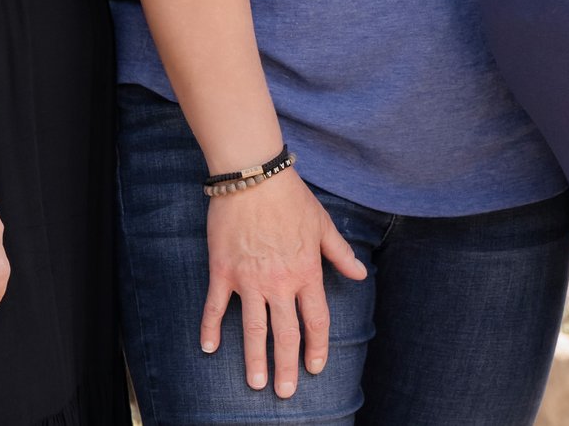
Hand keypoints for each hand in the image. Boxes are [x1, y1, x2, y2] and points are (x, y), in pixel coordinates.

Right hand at [203, 170, 366, 398]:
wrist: (253, 176)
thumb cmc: (291, 198)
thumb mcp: (322, 225)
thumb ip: (340, 254)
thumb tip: (359, 274)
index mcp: (306, 272)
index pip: (315, 319)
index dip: (317, 347)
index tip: (316, 367)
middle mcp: (279, 282)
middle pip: (285, 333)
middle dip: (287, 366)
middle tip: (286, 392)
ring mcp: (249, 279)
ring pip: (253, 328)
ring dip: (255, 359)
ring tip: (255, 384)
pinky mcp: (223, 271)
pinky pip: (216, 306)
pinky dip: (210, 328)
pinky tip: (209, 348)